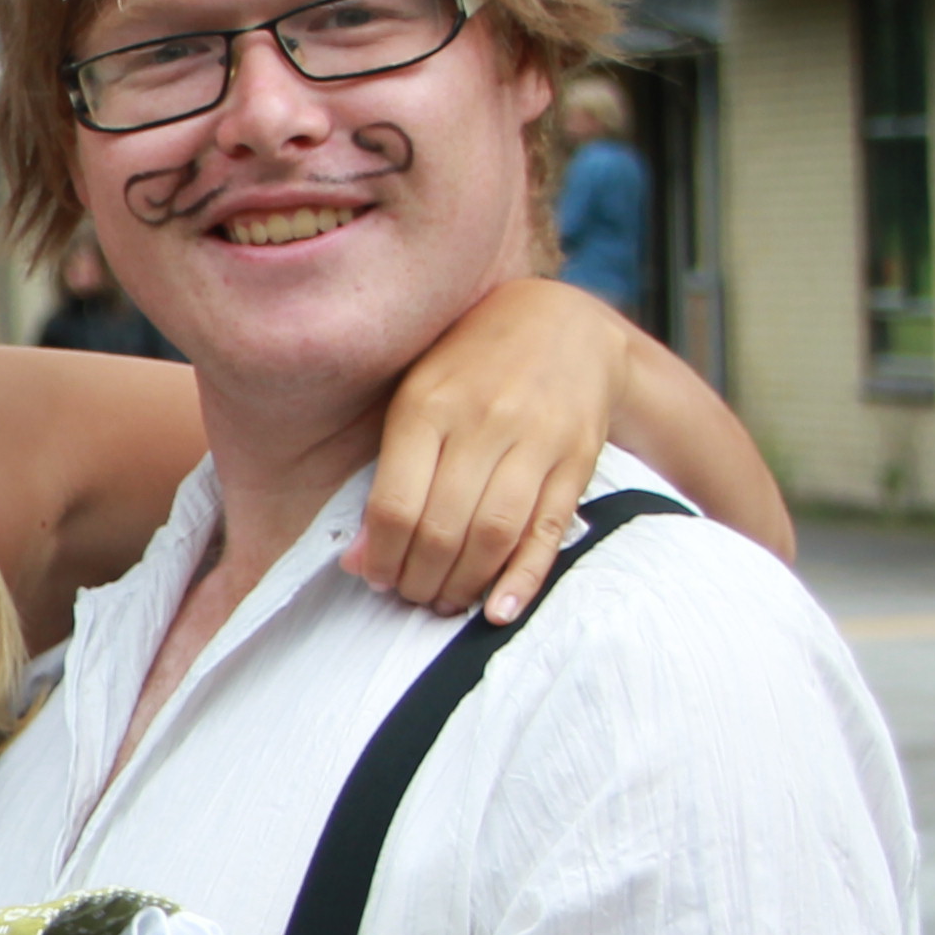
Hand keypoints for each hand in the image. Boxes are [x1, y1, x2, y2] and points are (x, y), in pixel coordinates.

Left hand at [351, 273, 618, 622]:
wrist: (564, 323)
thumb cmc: (471, 364)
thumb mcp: (415, 396)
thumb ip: (386, 474)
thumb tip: (358, 559)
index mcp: (428, 404)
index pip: (395, 506)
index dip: (381, 557)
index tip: (376, 576)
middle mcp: (483, 421)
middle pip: (443, 530)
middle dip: (419, 580)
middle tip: (411, 595)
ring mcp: (536, 440)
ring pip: (493, 536)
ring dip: (463, 586)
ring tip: (446, 601)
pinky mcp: (577, 458)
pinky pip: (547, 532)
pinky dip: (522, 580)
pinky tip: (498, 611)